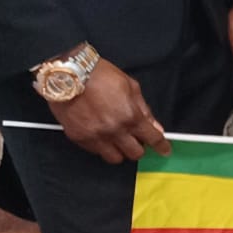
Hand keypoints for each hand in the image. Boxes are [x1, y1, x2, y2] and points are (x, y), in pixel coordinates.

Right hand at [51, 58, 169, 164]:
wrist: (68, 74)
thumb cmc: (99, 76)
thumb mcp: (131, 87)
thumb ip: (144, 109)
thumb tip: (154, 125)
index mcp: (130, 116)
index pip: (152, 138)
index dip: (162, 146)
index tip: (165, 150)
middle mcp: (114, 130)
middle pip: (135, 153)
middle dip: (139, 147)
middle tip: (136, 139)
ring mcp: (96, 137)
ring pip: (115, 158)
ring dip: (120, 150)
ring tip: (118, 139)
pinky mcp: (79, 139)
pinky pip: (96, 152)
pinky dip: (102, 147)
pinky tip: (102, 135)